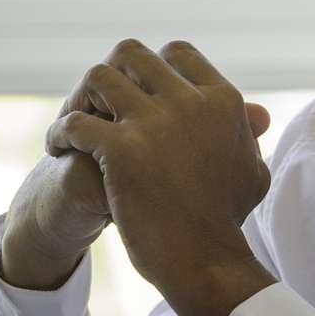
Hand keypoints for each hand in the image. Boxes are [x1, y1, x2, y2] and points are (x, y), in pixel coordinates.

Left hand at [0, 49, 270, 291]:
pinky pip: (74, 121)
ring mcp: (154, 123)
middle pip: (132, 54)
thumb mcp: (251, 170)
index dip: (150, 69)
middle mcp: (189, 102)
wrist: (205, 262)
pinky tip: (58, 150)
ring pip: (97, 77)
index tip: (134, 95)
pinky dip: (59, 133)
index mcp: (222, 100)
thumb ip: (247, 134)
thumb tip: (256, 115)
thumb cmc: (227, 222)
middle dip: (110, 77)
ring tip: (74, 127)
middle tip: (97, 107)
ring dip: (79, 98)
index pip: (177, 53)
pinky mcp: (121, 150)